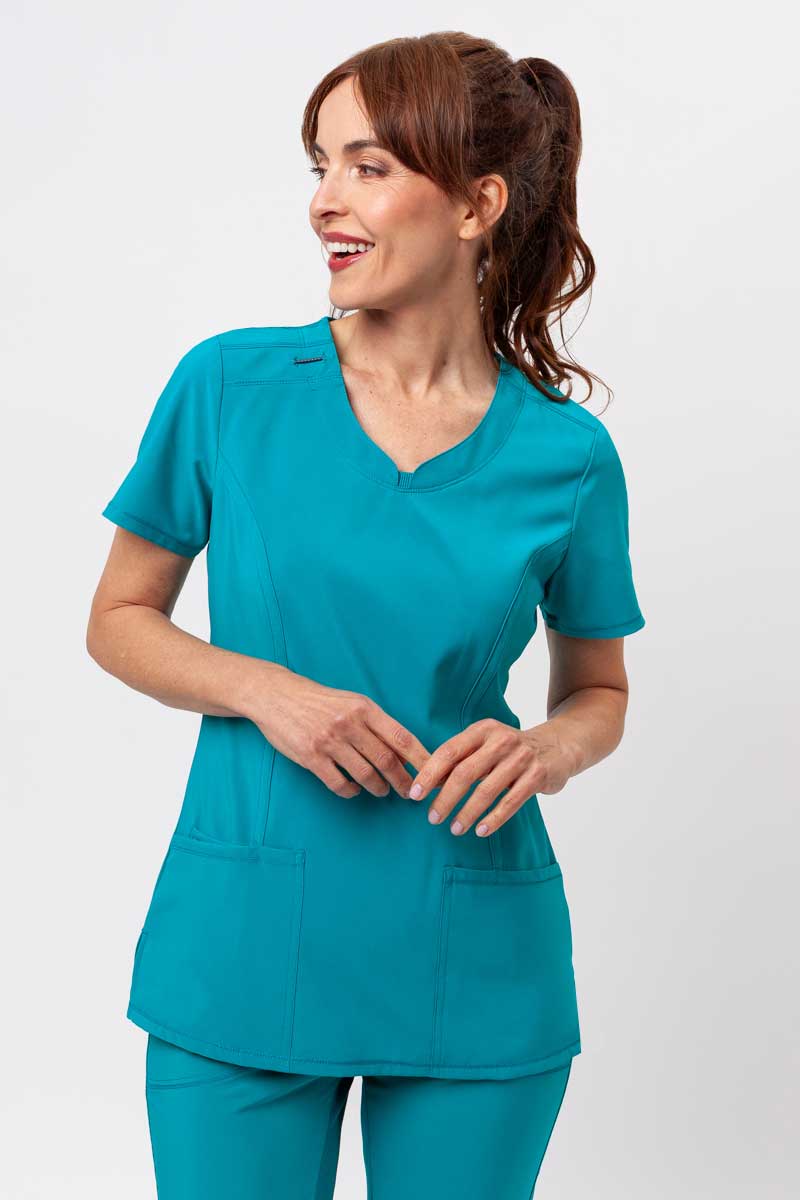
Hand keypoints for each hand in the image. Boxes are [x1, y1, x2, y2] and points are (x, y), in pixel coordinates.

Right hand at [240, 661, 430, 798]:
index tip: (434, 774)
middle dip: (403, 781)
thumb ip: (374, 724)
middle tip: (411, 793)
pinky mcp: (311, 757)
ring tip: (382, 791)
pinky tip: (353, 790)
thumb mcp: (351, 702)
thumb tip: (402, 752)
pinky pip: (339, 783)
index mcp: (364, 708)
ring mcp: (329, 741)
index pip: (401, 737)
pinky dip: (350, 791)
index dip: (421, 759)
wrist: (276, 695)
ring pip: (365, 775)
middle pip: (387, 760)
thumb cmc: (318, 701)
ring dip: (378, 788)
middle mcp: (349, 724)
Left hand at [408, 718, 578, 836]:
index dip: (429, 774)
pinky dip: (494, 818)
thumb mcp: (486, 746)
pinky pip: (511, 802)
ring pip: (487, 790)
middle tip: (432, 818)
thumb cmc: (511, 750)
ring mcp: (521, 758)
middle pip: (465, 772)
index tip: (414, 794)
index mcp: (482, 730)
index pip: (449, 751)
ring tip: (454, 828)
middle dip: (445, 798)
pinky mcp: (537, 776)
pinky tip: (480, 830)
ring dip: (467, 812)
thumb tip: (428, 784)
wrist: (558, 746)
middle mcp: (501, 740)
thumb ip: (460, 761)